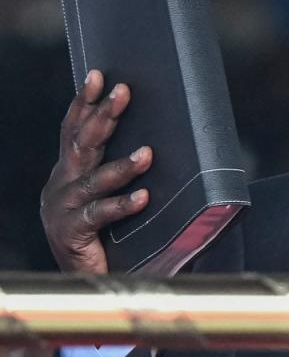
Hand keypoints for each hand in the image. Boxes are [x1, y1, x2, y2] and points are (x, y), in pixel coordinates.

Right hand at [40, 69, 151, 273]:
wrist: (86, 281)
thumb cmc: (105, 233)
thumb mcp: (111, 194)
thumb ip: (126, 171)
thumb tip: (159, 141)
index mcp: (69, 171)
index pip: (75, 129)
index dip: (85, 101)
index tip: (98, 75)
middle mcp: (61, 184)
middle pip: (81, 143)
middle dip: (102, 115)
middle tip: (123, 92)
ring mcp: (61, 209)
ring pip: (92, 179)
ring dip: (122, 166)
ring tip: (148, 153)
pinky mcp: (70, 233)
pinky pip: (98, 215)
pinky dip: (122, 204)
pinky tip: (144, 197)